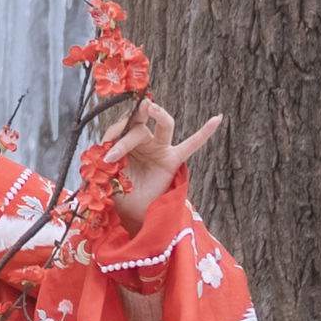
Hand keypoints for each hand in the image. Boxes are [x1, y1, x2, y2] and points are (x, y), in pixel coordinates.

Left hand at [91, 91, 223, 229]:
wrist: (132, 212)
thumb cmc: (118, 190)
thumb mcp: (107, 173)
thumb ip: (106, 161)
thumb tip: (103, 153)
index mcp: (125, 141)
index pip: (120, 129)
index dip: (113, 137)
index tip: (106, 155)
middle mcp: (143, 141)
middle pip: (138, 127)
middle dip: (126, 138)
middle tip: (114, 151)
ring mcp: (160, 148)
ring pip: (164, 126)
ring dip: (158, 114)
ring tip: (151, 108)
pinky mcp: (173, 160)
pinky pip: (192, 144)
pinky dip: (205, 132)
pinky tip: (217, 119)